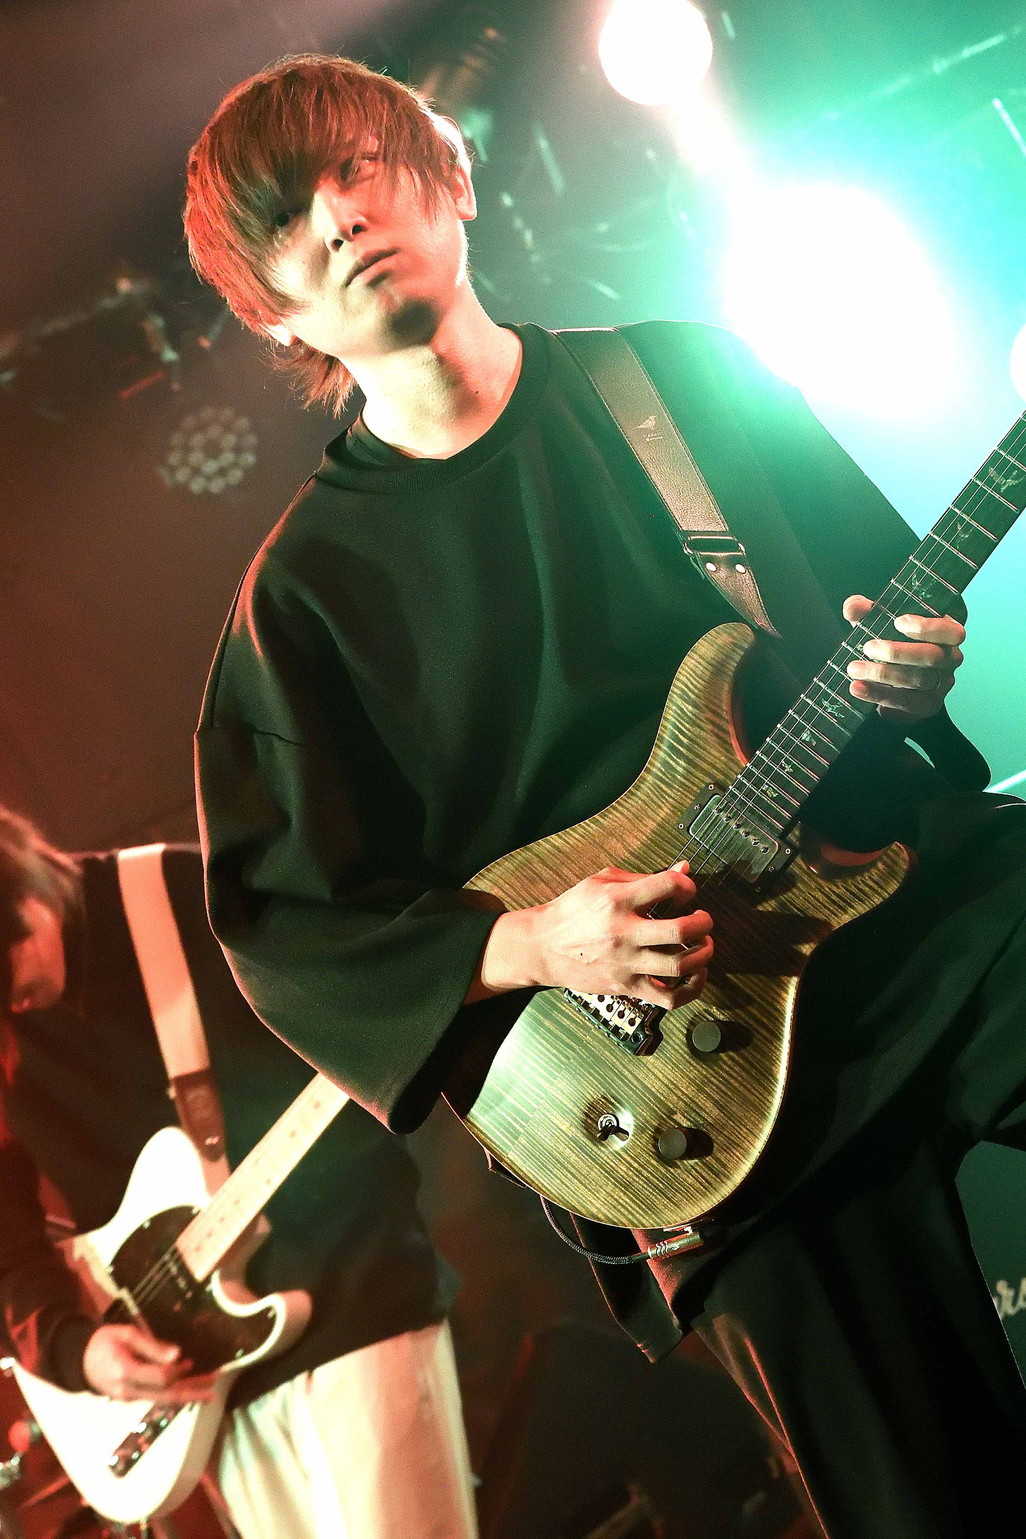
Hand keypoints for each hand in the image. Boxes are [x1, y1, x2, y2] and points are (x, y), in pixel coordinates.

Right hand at [82, 1323, 216, 1403]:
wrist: (78, 1359)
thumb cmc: (103, 1340)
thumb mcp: (126, 1334)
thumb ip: (152, 1346)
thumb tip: (178, 1355)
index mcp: (125, 1372)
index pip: (160, 1378)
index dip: (177, 1371)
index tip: (190, 1360)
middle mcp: (127, 1391)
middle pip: (166, 1396)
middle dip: (191, 1393)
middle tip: (213, 1390)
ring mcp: (128, 1398)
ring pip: (162, 1400)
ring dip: (186, 1394)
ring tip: (208, 1389)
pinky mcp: (129, 1399)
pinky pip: (154, 1398)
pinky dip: (172, 1393)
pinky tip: (187, 1386)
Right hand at [473, 861, 712, 1008]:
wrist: (542, 947)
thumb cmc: (573, 910)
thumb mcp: (602, 881)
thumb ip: (644, 876)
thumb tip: (685, 868)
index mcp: (617, 900)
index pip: (669, 886)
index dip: (687, 886)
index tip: (686, 892)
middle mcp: (623, 932)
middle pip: (681, 930)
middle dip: (703, 922)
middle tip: (702, 920)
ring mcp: (625, 963)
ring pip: (679, 965)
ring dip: (703, 953)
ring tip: (703, 945)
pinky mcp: (625, 986)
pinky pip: (668, 997)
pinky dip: (691, 989)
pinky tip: (695, 975)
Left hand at [842, 594, 964, 721]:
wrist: (891, 677)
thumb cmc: (890, 640)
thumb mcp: (877, 623)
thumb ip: (866, 612)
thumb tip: (853, 607)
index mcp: (946, 634)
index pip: (952, 632)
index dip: (928, 627)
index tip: (897, 621)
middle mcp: (949, 659)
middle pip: (932, 657)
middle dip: (896, 652)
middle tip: (867, 647)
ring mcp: (942, 684)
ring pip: (919, 681)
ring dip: (883, 675)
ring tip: (854, 669)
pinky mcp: (928, 705)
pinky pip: (908, 704)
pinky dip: (880, 696)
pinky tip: (859, 689)